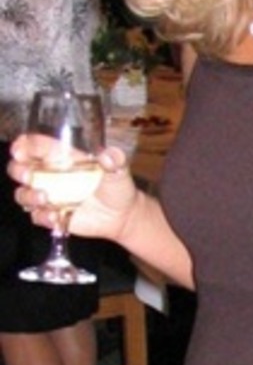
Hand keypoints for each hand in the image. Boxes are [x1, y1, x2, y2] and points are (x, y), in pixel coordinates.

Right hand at [9, 132, 138, 244]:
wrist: (121, 215)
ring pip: (23, 194)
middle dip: (18, 170)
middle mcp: (50, 174)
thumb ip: (114, 160)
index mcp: (61, 157)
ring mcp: (49, 196)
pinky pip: (37, 216)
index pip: (36, 146)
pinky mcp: (52, 215)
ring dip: (28, 195)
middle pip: (20, 168)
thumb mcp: (119, 169)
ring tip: (45, 198)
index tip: (20, 150)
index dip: (24, 146)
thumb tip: (108, 156)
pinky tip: (57, 218)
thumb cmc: (117, 187)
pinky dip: (43, 217)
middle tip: (29, 175)